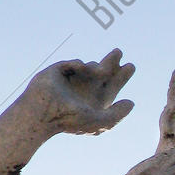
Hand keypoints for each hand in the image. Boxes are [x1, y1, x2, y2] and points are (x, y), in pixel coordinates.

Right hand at [18, 50, 134, 136]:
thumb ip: (117, 114)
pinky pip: (74, 63)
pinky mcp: (58, 72)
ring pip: (89, 67)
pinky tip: (82, 67)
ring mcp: (70, 81)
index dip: (122, 76)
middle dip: (111, 62)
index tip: (131, 66)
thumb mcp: (100, 121)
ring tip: (99, 72)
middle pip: (102, 73)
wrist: (43, 113)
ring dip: (95, 67)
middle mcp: (83, 91)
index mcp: (94, 102)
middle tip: (120, 52)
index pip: (111, 86)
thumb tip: (132, 102)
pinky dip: (79, 64)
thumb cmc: (70, 121)